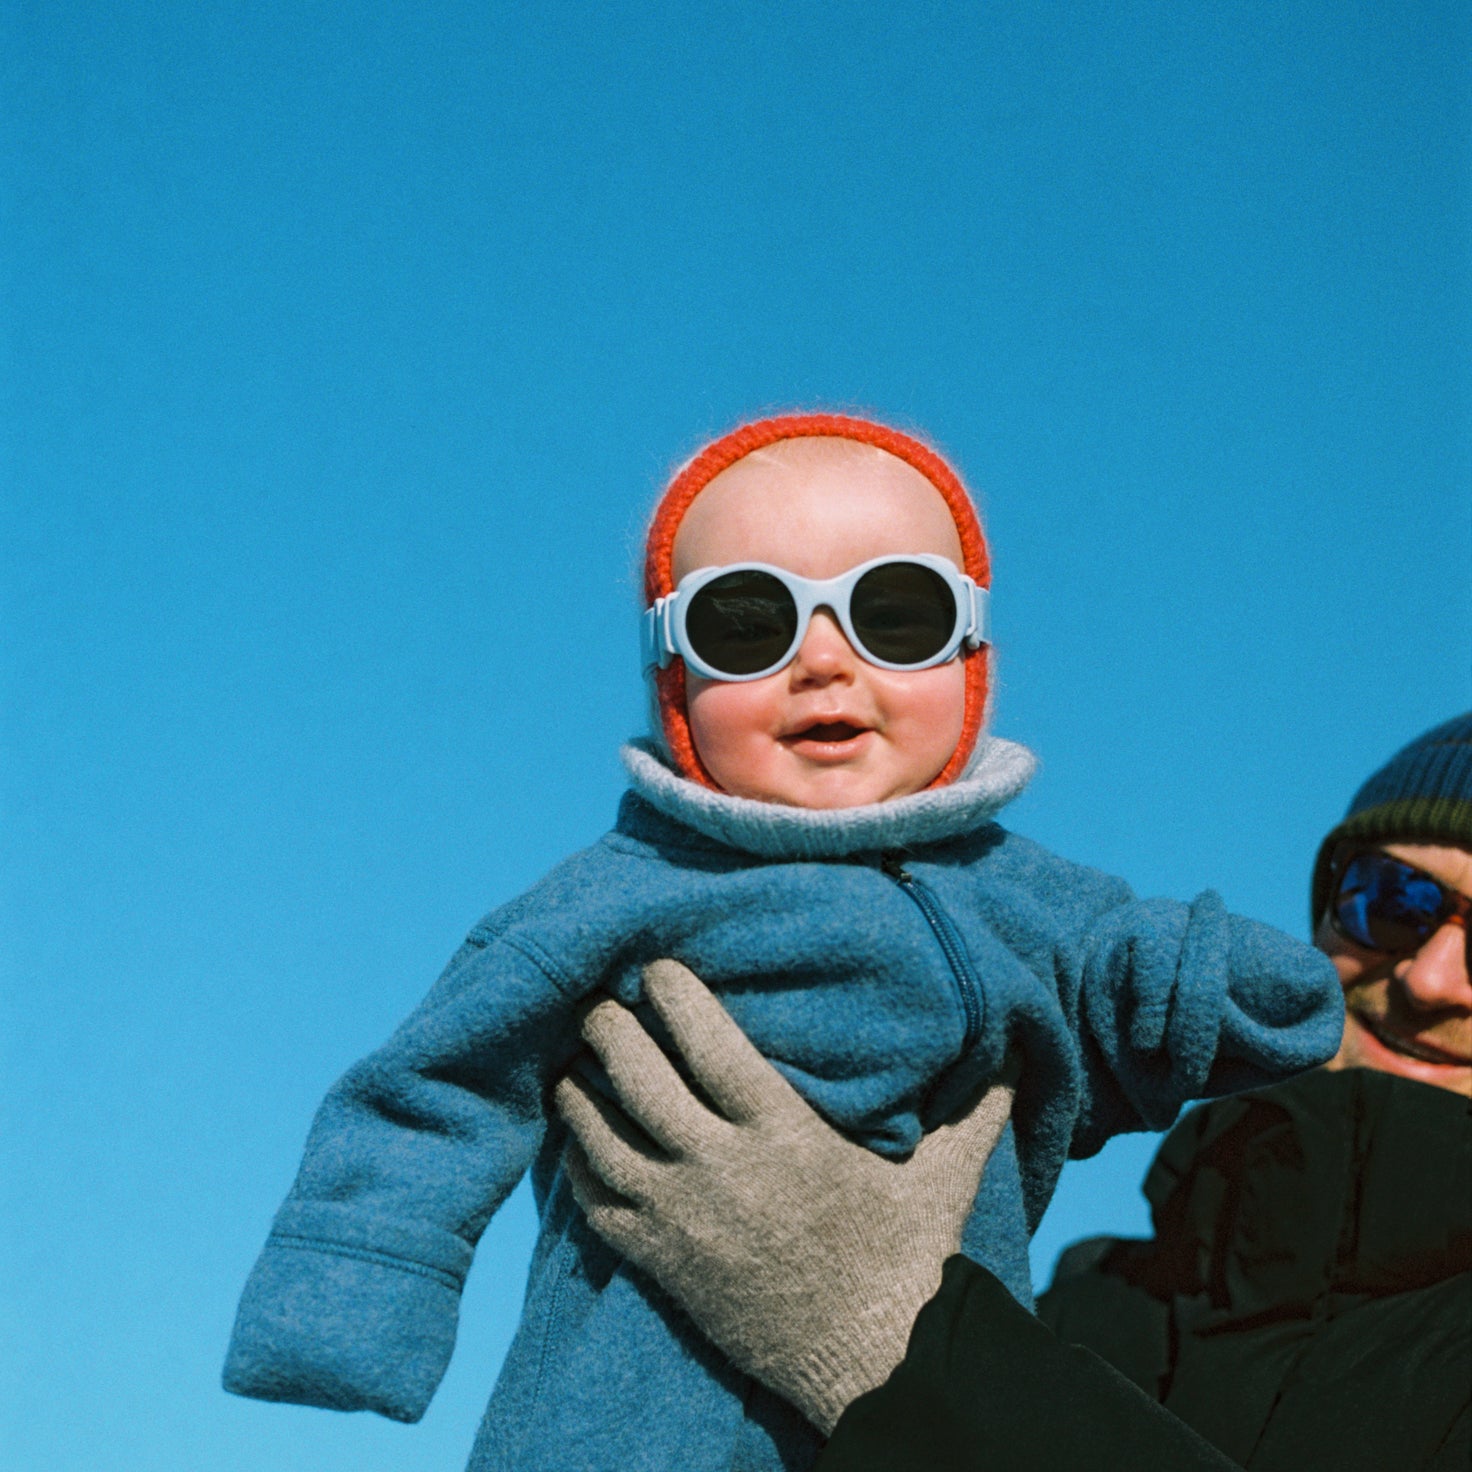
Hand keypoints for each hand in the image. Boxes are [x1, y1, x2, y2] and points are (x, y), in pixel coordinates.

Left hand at [553, 958, 1016, 1433]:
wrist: (872, 1365)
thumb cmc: (906, 1262)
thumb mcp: (944, 1181)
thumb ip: (972, 1113)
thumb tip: (1014, 1056)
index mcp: (784, 1136)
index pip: (711, 1046)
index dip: (676, 997)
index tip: (656, 965)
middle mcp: (722, 1171)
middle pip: (638, 1081)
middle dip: (609, 1030)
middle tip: (596, 999)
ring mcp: (684, 1220)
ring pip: (601, 1139)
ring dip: (578, 1093)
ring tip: (569, 1060)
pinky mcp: (662, 1265)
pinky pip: (597, 1206)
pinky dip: (577, 1166)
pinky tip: (575, 1140)